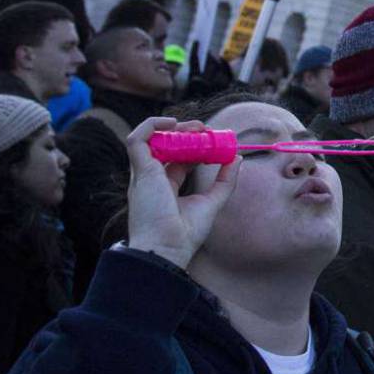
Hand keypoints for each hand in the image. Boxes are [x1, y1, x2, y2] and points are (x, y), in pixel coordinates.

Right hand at [125, 117, 236, 270]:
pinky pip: (136, 139)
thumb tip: (237, 157)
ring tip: (195, 127)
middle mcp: (152, 179)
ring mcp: (144, 174)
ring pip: (152, 139)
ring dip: (173, 127)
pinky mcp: (139, 171)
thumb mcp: (212, 202)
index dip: (196, 146)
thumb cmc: (186, 234)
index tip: (215, 141)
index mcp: (166, 187)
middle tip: (206, 129)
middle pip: (166, 146)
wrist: (168, 249)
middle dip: (186, 133)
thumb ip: (225, 181)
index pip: (179, 158)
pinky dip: (150, 125)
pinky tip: (172, 123)